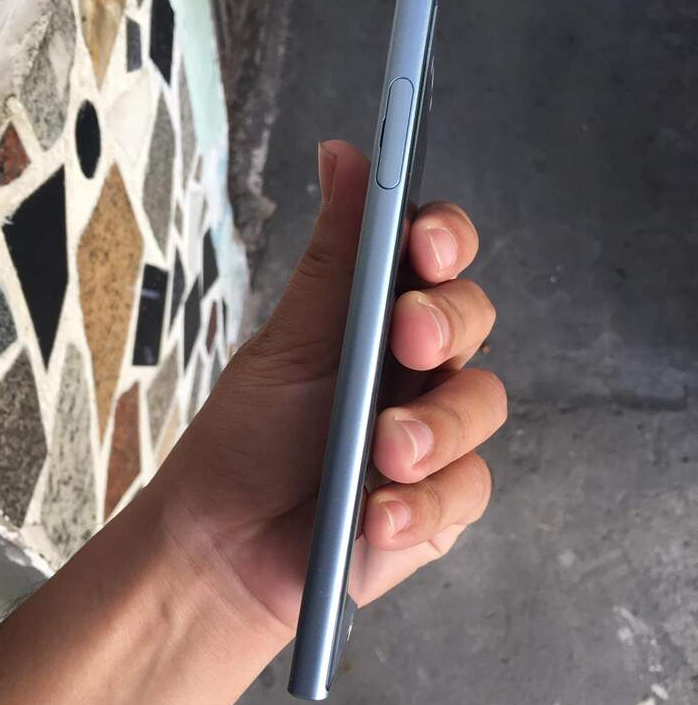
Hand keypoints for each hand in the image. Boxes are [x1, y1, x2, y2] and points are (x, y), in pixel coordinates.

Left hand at [163, 141, 506, 637]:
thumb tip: (346, 153)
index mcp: (379, 313)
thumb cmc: (248, 439)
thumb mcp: (288, 344)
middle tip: (408, 337)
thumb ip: (334, 259)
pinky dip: (426, 504)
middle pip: (473, 317)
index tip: (425, 245)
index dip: (445, 240)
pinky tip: (379, 516)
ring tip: (383, 452)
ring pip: (482, 403)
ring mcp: (436, 433)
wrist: (222, 551)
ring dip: (436, 425)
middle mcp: (417, 365)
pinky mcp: (444, 502)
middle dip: (446, 322)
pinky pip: (469, 489)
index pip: (437, 255)